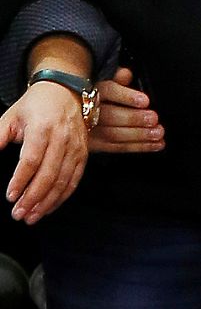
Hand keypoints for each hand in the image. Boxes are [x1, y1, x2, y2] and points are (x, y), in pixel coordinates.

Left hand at [2, 81, 88, 223]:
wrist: (67, 92)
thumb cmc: (36, 105)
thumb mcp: (11, 116)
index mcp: (43, 129)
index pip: (32, 159)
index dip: (21, 180)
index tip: (10, 196)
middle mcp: (63, 139)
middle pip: (49, 174)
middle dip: (34, 197)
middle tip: (19, 214)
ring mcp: (76, 148)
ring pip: (63, 180)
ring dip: (48, 202)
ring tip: (32, 216)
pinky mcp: (83, 154)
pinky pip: (75, 180)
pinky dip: (63, 196)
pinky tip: (49, 207)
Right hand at [87, 68, 162, 153]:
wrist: (75, 112)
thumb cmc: (96, 93)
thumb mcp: (103, 79)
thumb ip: (116, 77)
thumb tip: (126, 74)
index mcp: (90, 89)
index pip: (107, 91)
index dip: (126, 96)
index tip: (145, 101)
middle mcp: (85, 110)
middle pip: (109, 115)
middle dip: (134, 119)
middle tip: (153, 118)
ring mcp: (87, 130)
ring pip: (113, 134)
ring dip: (139, 135)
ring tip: (158, 133)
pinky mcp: (92, 145)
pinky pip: (116, 147)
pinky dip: (139, 146)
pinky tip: (155, 144)